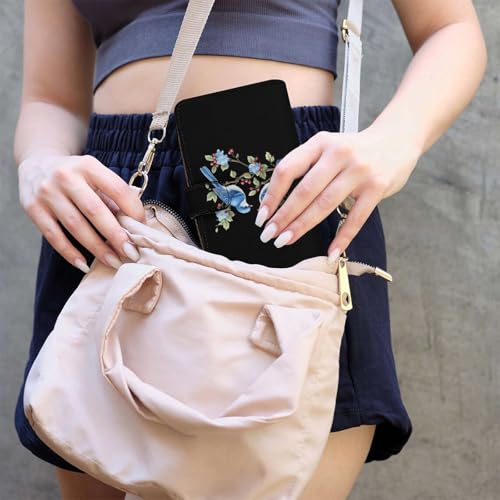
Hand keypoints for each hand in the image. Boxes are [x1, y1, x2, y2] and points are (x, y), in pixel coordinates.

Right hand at [18, 153, 145, 272]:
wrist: (37, 164)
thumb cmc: (77, 176)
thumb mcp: (96, 176)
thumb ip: (112, 197)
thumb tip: (134, 225)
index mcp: (88, 165)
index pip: (117, 189)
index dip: (133, 211)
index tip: (142, 229)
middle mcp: (66, 177)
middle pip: (95, 211)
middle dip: (116, 236)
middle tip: (132, 254)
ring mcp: (47, 193)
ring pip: (75, 226)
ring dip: (97, 248)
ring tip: (114, 262)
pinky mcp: (33, 208)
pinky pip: (53, 236)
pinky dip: (69, 252)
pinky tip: (84, 264)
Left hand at [254, 126, 420, 258]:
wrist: (396, 139)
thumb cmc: (352, 150)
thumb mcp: (327, 148)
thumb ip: (306, 168)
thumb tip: (275, 203)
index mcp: (320, 142)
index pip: (288, 169)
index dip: (272, 195)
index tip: (262, 217)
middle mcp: (338, 153)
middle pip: (304, 191)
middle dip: (283, 217)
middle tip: (269, 236)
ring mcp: (359, 171)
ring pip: (325, 205)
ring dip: (302, 227)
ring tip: (285, 241)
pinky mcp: (377, 187)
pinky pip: (355, 219)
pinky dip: (342, 238)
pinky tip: (330, 253)